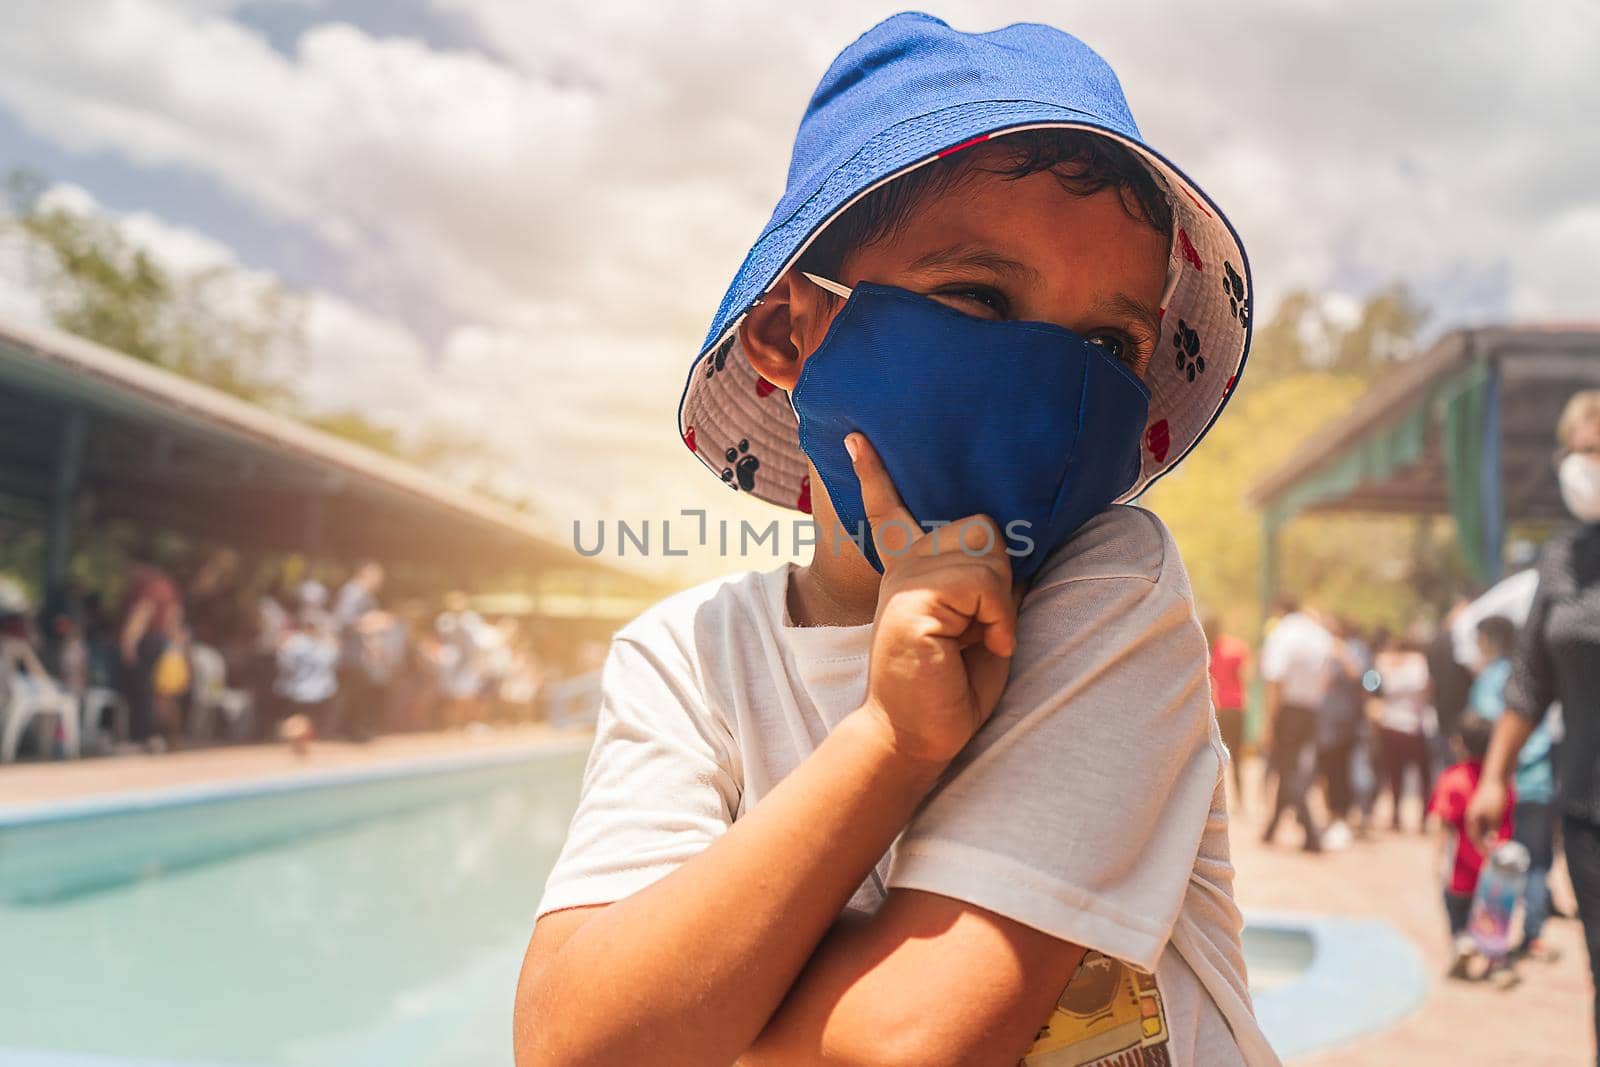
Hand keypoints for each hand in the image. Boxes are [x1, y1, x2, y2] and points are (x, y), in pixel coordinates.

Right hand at [846, 432, 1018, 766]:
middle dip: (1001, 575)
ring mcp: (904, 581)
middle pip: (981, 527)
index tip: (857, 438)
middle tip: (983, 625)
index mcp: (911, 569)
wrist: (918, 736)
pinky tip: (984, 645)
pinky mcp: (913, 601)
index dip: (873, 474)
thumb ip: (983, 579)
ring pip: (987, 554)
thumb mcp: (977, 620)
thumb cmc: (953, 683)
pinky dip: (999, 619)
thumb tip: (1007, 544)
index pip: (890, 511)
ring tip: (980, 640)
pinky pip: (983, 586)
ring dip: (1001, 604)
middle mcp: (903, 567)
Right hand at [1467, 777, 1508, 853]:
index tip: (1489, 857)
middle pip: (1476, 834)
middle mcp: (1472, 816)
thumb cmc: (1494, 798)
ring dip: (1486, 838)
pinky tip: (1497, 832)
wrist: (1496, 779)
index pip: (1474, 838)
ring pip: (1480, 829)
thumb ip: (1493, 830)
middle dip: (1483, 844)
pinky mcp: (1483, 808)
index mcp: (1472, 819)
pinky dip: (1489, 830)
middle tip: (1492, 853)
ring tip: (1496, 845)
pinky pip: (1484, 823)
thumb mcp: (1495, 817)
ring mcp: (1477, 812)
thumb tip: (1492, 843)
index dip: (1481, 848)